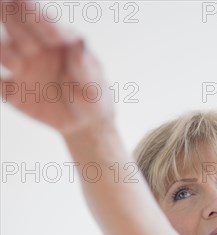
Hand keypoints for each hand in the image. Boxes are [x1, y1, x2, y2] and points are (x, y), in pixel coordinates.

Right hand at [0, 0, 114, 135]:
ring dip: (4, 53)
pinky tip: (1, 85)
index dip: (35, 15)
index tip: (33, 15)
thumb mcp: (93, 85)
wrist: (84, 122)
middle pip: (14, 23)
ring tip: (18, 66)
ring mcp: (22, 67)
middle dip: (13, 21)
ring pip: (2, 49)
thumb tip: (80, 43)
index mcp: (57, 38)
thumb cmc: (92, 95)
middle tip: (28, 44)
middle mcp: (35, 47)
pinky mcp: (14, 90)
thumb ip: (85, 66)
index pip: (43, 20)